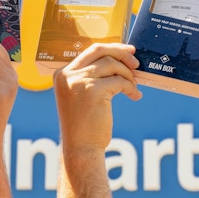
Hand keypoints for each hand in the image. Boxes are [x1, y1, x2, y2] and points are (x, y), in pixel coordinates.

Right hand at [53, 43, 141, 197]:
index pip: (90, 51)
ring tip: (134, 88)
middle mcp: (67, 74)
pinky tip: (134, 96)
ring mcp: (78, 81)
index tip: (128, 52)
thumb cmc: (85, 124)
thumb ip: (92, 75)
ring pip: (111, 64)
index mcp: (62, 73)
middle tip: (136, 63)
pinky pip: (119, 80)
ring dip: (128, 75)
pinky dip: (130, 87)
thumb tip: (118, 57)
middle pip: (99, 50)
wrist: (81, 149)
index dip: (111, 49)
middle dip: (121, 53)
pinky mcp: (92, 90)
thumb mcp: (82, 94)